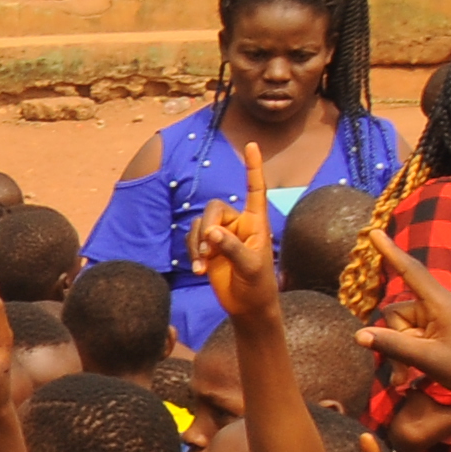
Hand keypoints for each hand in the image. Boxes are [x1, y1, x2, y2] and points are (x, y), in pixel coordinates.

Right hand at [191, 144, 282, 328]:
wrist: (248, 306)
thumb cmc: (258, 286)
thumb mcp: (250, 266)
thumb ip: (231, 247)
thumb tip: (211, 233)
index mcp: (257, 223)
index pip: (255, 189)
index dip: (253, 167)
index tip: (251, 145)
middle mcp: (238, 225)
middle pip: (215, 209)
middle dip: (207, 227)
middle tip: (207, 248)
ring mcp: (222, 236)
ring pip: (200, 225)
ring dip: (197, 244)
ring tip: (203, 265)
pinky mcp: (208, 249)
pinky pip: (192, 240)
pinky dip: (192, 253)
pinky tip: (199, 270)